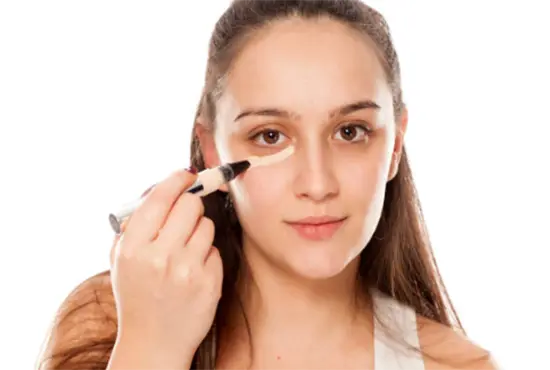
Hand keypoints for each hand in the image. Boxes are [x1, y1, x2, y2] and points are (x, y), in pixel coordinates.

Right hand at [109, 168, 222, 365]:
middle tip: (186, 214)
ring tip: (185, 250)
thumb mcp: (121, 260)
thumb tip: (163, 187)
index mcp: (133, 248)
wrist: (153, 343)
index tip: (186, 174)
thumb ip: (135, 223)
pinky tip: (193, 271)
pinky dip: (206, 254)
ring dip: (199, 230)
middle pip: (191, 204)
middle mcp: (160, 257)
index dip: (177, 179)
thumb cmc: (137, 295)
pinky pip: (215, 249)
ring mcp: (187, 271)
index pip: (161, 197)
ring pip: (207, 224)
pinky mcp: (209, 283)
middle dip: (190, 204)